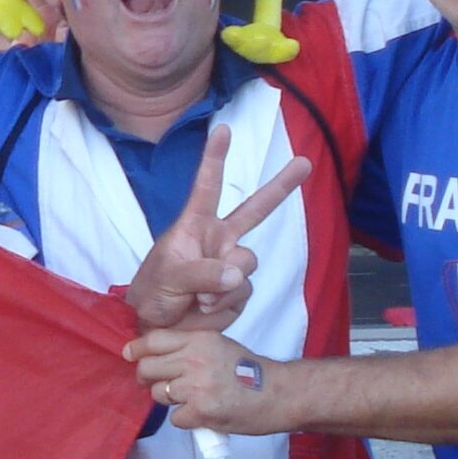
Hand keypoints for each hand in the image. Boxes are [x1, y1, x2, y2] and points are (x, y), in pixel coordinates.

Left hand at [123, 329, 285, 434]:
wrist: (279, 394)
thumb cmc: (248, 370)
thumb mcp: (217, 345)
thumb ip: (187, 347)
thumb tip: (151, 355)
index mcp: (199, 339)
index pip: (153, 341)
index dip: (136, 349)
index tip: (129, 354)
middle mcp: (194, 359)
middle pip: (147, 369)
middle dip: (148, 379)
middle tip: (161, 384)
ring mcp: (196, 386)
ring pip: (158, 394)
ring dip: (170, 400)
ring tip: (192, 398)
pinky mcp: (201, 411)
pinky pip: (175, 418)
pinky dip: (186, 419)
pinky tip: (203, 413)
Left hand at [124, 125, 310, 332]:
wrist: (159, 328)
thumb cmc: (152, 294)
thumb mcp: (167, 279)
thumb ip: (200, 273)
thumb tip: (235, 273)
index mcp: (195, 226)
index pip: (207, 186)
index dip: (215, 158)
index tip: (223, 129)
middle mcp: (218, 239)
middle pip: (255, 210)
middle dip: (281, 186)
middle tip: (305, 162)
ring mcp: (230, 264)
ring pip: (247, 264)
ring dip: (223, 286)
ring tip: (196, 298)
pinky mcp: (237, 290)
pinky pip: (243, 292)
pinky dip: (224, 304)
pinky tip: (204, 309)